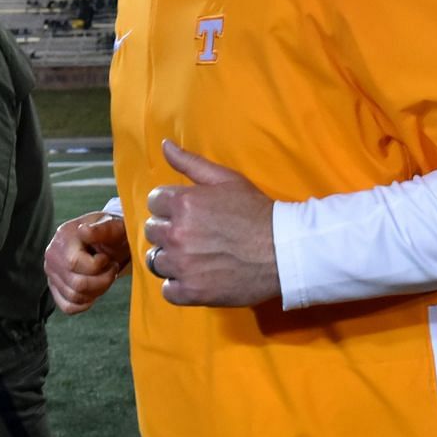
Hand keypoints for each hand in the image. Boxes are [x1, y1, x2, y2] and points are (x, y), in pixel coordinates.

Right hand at [45, 212, 130, 314]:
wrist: (107, 240)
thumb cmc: (112, 233)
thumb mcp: (114, 226)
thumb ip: (104, 229)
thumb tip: (85, 231)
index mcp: (64, 236)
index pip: (75, 263)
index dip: (99, 265)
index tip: (108, 257)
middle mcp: (53, 254)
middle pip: (77, 284)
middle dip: (103, 280)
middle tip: (112, 268)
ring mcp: (51, 272)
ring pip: (74, 297)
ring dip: (97, 291)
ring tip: (104, 276)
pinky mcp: (55, 286)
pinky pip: (68, 306)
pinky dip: (85, 304)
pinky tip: (94, 291)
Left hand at [141, 140, 277, 306]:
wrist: (284, 251)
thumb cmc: (257, 212)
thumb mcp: (227, 179)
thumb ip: (191, 163)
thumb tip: (164, 145)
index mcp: (183, 203)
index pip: (154, 202)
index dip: (171, 206)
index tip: (190, 214)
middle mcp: (177, 233)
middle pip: (152, 231)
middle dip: (169, 231)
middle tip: (195, 235)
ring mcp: (182, 265)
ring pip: (156, 260)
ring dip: (171, 259)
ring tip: (195, 257)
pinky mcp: (191, 291)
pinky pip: (167, 290)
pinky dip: (179, 286)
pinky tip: (197, 278)